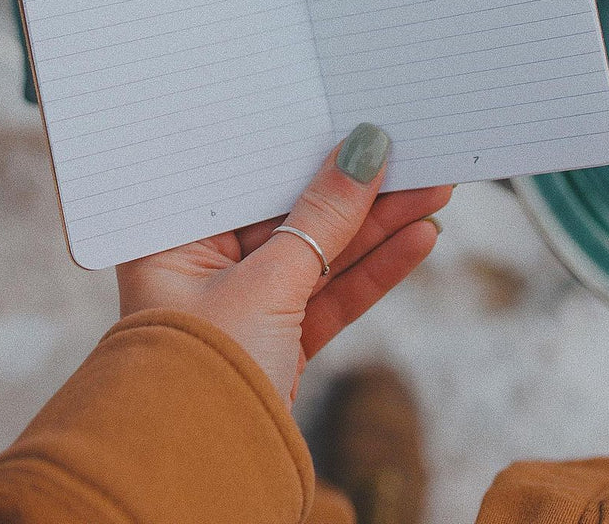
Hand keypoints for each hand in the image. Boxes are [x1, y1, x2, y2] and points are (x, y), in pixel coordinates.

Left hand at [116, 123, 453, 404]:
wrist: (196, 484)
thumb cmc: (202, 374)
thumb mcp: (266, 282)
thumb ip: (322, 218)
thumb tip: (362, 152)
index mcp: (175, 236)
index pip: (248, 176)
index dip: (303, 148)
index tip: (354, 124)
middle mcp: (206, 262)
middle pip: (293, 211)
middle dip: (355, 188)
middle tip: (410, 153)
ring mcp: (246, 301)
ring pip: (322, 252)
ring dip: (379, 225)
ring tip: (433, 189)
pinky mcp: (279, 338)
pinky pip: (331, 294)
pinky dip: (375, 270)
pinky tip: (418, 239)